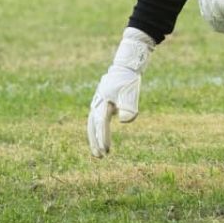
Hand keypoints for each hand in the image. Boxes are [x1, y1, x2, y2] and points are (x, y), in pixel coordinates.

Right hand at [88, 27, 155, 157]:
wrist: (125, 66)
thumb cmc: (128, 80)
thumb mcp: (131, 93)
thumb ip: (128, 108)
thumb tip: (123, 121)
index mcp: (103, 101)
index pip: (101, 124)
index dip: (103, 138)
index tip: (106, 150)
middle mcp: (97, 103)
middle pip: (93, 126)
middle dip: (95, 142)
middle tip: (99, 157)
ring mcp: (97, 102)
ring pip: (92, 124)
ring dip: (94, 138)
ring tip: (98, 152)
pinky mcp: (101, 103)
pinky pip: (96, 119)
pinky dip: (97, 130)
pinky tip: (102, 137)